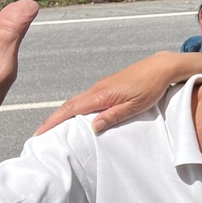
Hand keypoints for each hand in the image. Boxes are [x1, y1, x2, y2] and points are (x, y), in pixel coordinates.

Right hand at [35, 51, 201, 134]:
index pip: (71, 109)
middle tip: (41, 135)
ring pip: (78, 102)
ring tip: (55, 130)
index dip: (54, 121)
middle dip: (54, 119)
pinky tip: (77, 118)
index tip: (40, 133)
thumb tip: (93, 128)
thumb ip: (113, 116)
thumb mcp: (135, 106)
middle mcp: (98, 89)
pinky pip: (87, 99)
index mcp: (102, 94)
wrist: (161, 67)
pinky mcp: (108, 86)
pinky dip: (77, 109)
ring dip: (64, 115)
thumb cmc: (151, 87)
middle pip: (70, 105)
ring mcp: (102, 86)